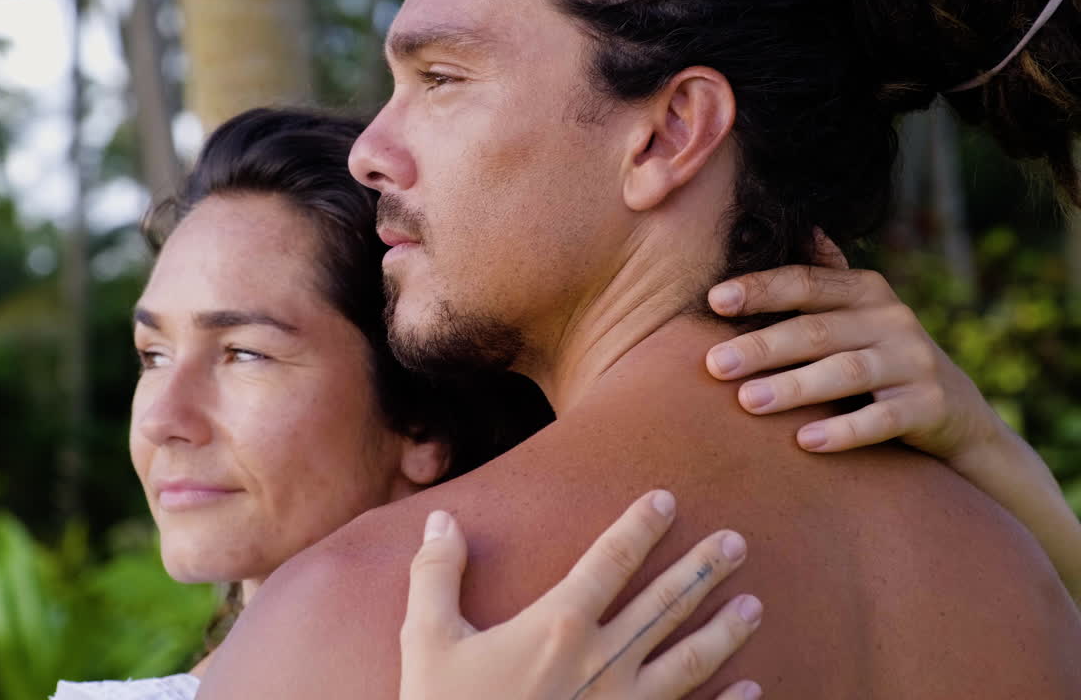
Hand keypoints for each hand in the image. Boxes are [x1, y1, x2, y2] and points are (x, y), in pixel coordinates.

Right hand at [400, 492, 762, 699]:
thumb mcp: (426, 639)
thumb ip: (436, 575)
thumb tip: (442, 520)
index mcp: (557, 627)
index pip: (609, 560)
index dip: (639, 526)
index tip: (666, 499)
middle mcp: (602, 662)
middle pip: (664, 604)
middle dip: (703, 568)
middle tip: (737, 542)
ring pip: (688, 661)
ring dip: (724, 631)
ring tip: (755, 606)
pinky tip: (751, 688)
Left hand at [705, 265, 1004, 467]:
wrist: (957, 414)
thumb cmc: (882, 358)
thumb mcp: (859, 315)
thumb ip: (827, 279)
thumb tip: (803, 228)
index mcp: (865, 292)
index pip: (806, 283)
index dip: (761, 289)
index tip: (715, 300)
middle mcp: (891, 320)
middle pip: (816, 330)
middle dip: (762, 346)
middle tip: (714, 365)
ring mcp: (913, 362)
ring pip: (846, 371)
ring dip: (794, 386)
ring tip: (748, 401)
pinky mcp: (927, 406)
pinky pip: (882, 419)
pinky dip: (844, 431)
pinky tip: (805, 441)